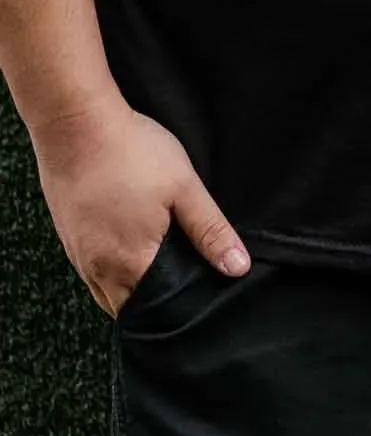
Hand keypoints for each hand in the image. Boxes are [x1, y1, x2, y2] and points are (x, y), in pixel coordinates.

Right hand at [29, 93, 249, 317]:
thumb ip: (210, 230)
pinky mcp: (68, 237)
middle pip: (129, 307)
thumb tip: (237, 267)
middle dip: (155, 304)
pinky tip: (129, 246)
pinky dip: (112, 270)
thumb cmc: (130, 151)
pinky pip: (92, 271)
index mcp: (129, 264)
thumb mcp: (183, 187)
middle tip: (183, 282)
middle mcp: (97, 271)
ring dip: (131, 287)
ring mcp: (78, 255)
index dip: (179, 309)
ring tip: (160, 267)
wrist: (75, 124)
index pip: (157, 311)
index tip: (199, 298)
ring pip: (107, 291)